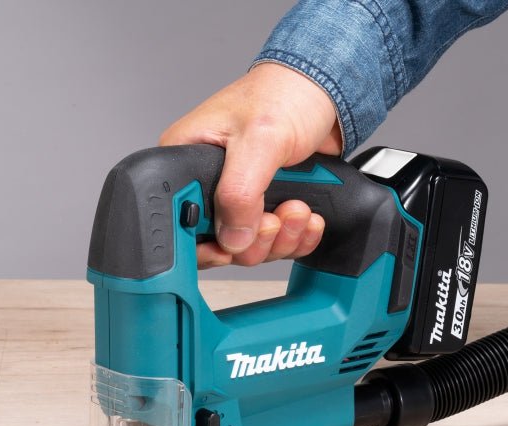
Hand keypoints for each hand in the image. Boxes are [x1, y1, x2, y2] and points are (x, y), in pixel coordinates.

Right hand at [159, 63, 342, 267]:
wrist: (326, 94)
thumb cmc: (286, 95)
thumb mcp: (260, 138)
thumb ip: (240, 191)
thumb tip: (232, 236)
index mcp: (187, 165)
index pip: (181, 224)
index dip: (206, 245)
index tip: (232, 246)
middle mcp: (211, 188)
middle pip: (222, 244)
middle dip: (257, 240)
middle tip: (276, 217)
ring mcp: (242, 201)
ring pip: (254, 248)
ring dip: (283, 237)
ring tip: (299, 209)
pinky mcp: (268, 209)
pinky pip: (279, 243)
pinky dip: (299, 238)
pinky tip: (310, 219)